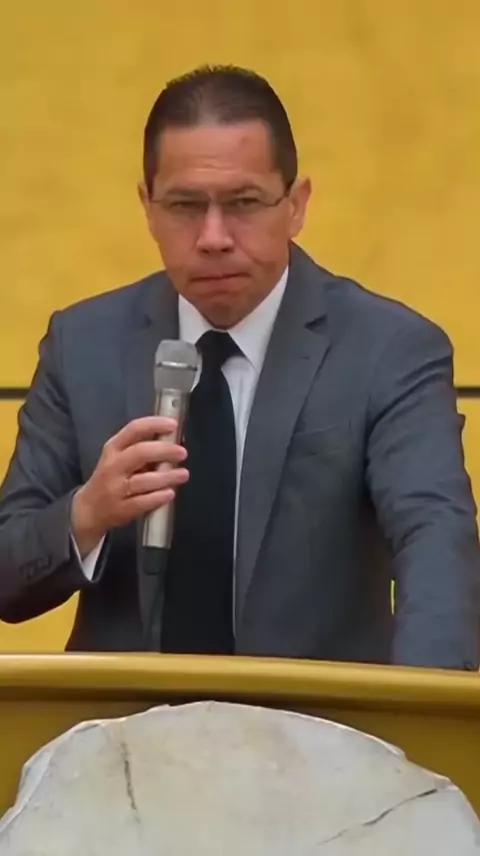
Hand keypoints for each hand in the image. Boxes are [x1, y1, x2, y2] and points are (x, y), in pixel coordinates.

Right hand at [71, 416, 188, 556]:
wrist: (88, 510)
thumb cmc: (111, 478)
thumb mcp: (119, 458)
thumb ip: (141, 449)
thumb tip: (172, 441)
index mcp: (113, 449)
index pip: (134, 429)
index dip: (155, 424)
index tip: (173, 425)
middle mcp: (113, 466)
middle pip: (139, 453)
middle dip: (164, 451)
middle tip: (182, 453)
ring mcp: (115, 489)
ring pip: (143, 480)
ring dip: (166, 477)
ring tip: (183, 474)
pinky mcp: (121, 509)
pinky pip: (142, 502)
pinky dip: (158, 497)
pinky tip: (169, 493)